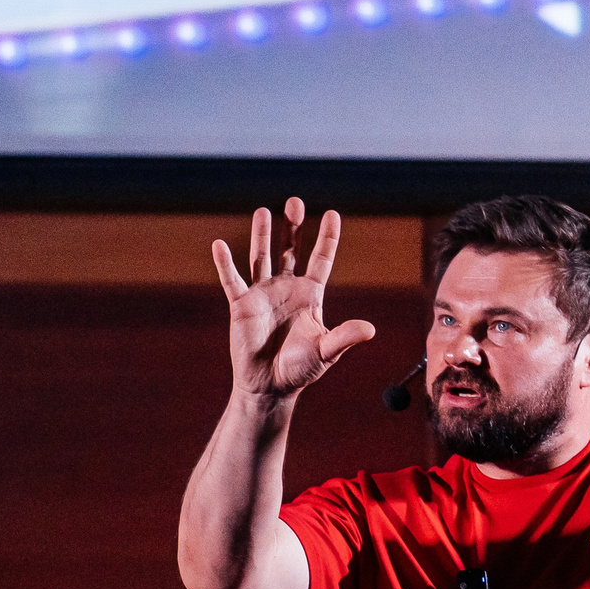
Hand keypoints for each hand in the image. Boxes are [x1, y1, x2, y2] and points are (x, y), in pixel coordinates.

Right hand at [212, 198, 375, 402]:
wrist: (269, 386)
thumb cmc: (299, 370)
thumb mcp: (326, 352)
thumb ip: (344, 337)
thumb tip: (370, 329)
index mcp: (310, 295)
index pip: (321, 259)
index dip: (327, 237)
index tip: (332, 214)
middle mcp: (286, 288)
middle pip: (291, 249)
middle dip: (293, 226)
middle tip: (295, 202)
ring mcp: (263, 294)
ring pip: (262, 257)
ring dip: (262, 235)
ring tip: (263, 212)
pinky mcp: (241, 305)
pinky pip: (232, 280)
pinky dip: (225, 263)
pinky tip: (219, 245)